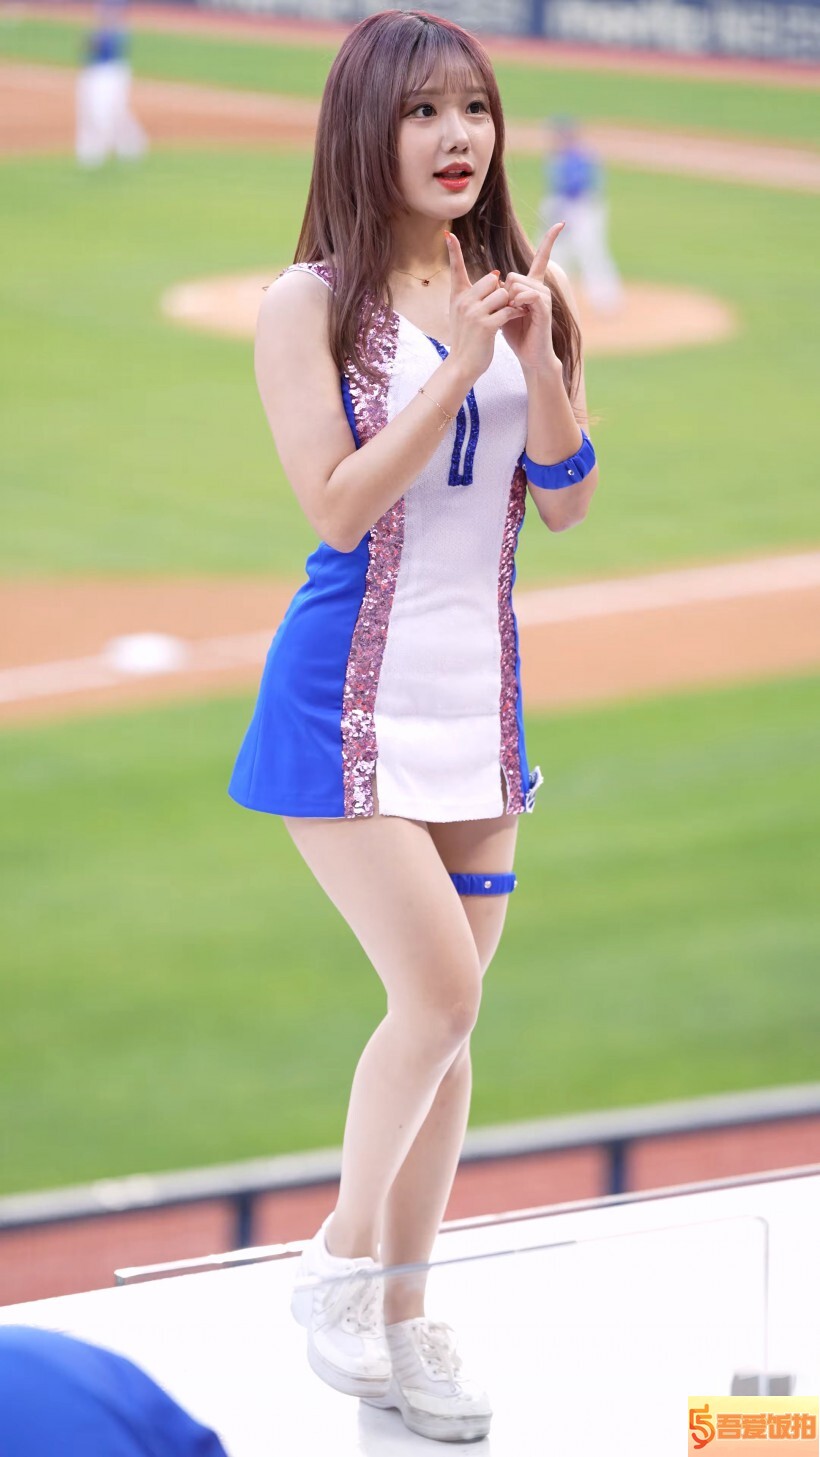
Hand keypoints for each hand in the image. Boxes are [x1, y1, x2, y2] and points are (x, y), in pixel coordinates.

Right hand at [444, 231, 522, 383]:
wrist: (462, 365)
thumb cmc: (467, 340)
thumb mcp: (463, 314)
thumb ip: (476, 295)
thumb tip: (496, 275)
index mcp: (458, 297)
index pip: (456, 269)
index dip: (453, 251)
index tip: (448, 234)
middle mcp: (464, 302)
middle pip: (492, 279)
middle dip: (502, 291)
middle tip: (502, 306)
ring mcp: (474, 313)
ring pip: (502, 294)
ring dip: (510, 303)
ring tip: (508, 314)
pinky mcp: (485, 326)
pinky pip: (507, 310)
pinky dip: (515, 313)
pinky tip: (516, 318)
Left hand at [499, 223, 565, 375]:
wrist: (531, 356)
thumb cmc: (517, 333)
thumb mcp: (504, 308)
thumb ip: (500, 292)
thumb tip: (494, 278)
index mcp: (533, 286)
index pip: (542, 258)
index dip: (550, 241)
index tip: (561, 223)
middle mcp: (541, 288)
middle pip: (513, 275)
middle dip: (504, 292)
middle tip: (509, 310)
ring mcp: (544, 297)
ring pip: (517, 283)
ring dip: (509, 300)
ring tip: (514, 314)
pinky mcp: (544, 308)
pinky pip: (527, 295)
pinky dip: (517, 303)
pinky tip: (519, 314)